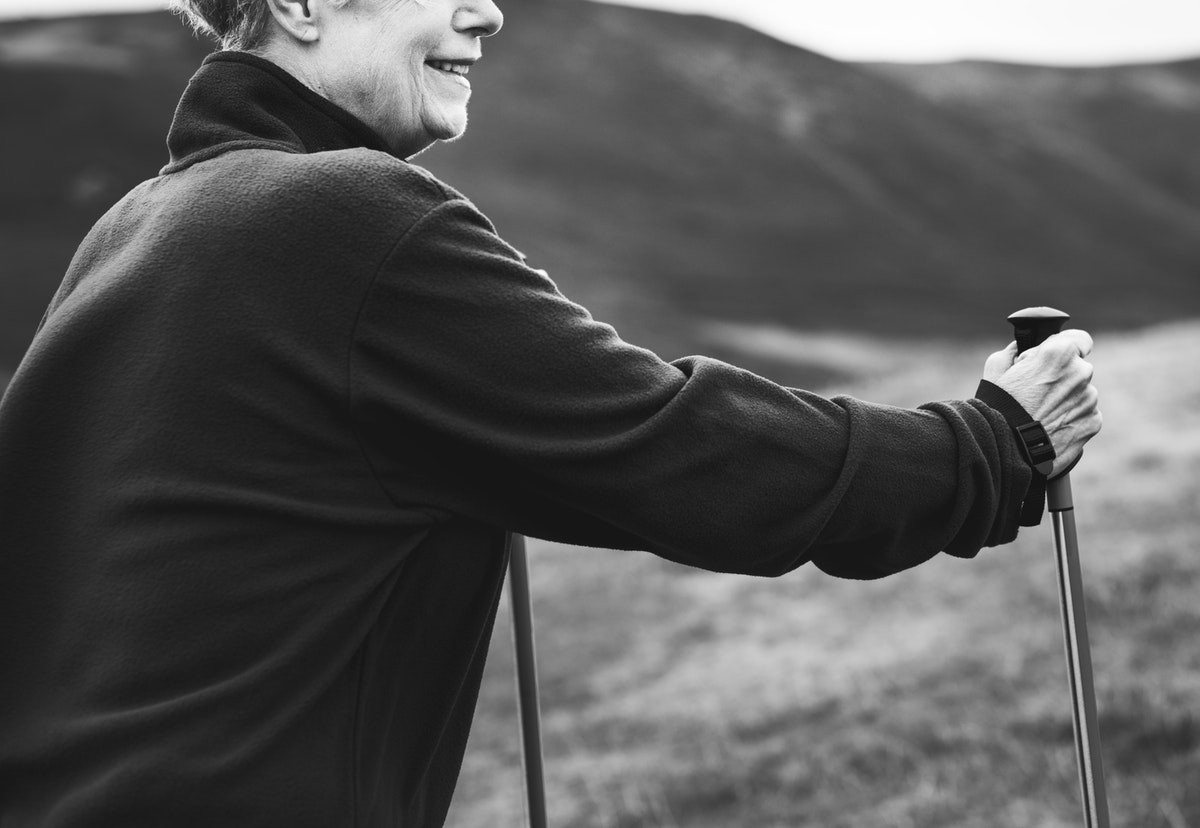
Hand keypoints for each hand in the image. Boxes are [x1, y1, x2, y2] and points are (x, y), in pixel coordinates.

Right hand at [983, 330, 1101, 476]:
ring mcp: (1090, 398)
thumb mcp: (996, 368)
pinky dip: (1072, 418)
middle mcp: (1081, 372)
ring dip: (1066, 399)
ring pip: (1081, 393)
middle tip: (1038, 392)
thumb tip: (1020, 348)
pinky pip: (1085, 414)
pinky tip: (1051, 426)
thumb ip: (1014, 351)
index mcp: (1059, 353)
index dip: (1068, 346)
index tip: (1058, 358)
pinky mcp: (1093, 421)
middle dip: (1062, 377)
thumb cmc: (998, 405)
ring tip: (1041, 414)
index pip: (1081, 339)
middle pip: (1078, 368)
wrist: (1007, 448)